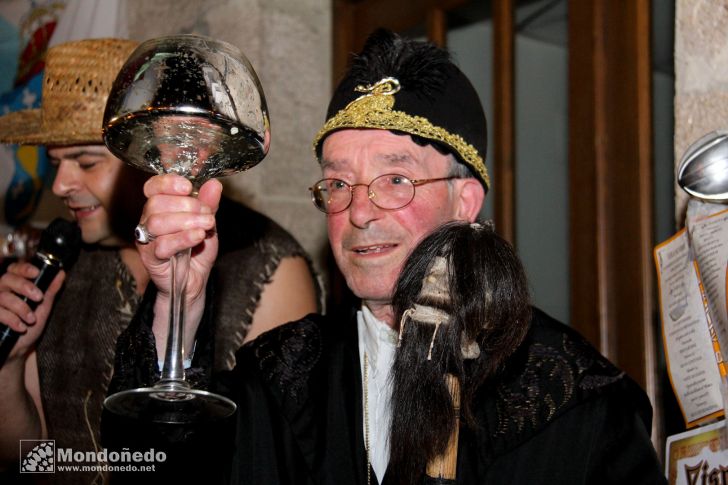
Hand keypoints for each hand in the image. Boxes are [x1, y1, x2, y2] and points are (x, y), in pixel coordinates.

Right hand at [0, 263, 64, 360]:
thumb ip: (50, 290)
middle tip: (38, 297)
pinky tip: (21, 327)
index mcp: (15, 285)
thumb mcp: (43, 307)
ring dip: (21, 308)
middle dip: (25, 286)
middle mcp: (2, 291)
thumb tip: (61, 273)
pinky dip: (12, 319)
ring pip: (3, 296)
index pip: (14, 269)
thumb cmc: (31, 325)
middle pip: (7, 279)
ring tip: (31, 319)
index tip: (36, 273)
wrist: (20, 348)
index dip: (24, 268)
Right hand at [137, 174, 220, 306]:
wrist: (195, 281)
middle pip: (156, 203)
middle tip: (208, 215)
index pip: (153, 187)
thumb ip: (208, 204)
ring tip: (206, 226)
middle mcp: (148, 221)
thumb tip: (214, 184)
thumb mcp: (207, 224)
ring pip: (156, 222)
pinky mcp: (150, 258)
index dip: (168, 183)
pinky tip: (198, 237)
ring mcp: (147, 240)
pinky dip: (183, 238)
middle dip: (187, 205)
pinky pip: (162, 245)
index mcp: (160, 208)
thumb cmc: (197, 251)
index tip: (188, 187)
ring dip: (186, 221)